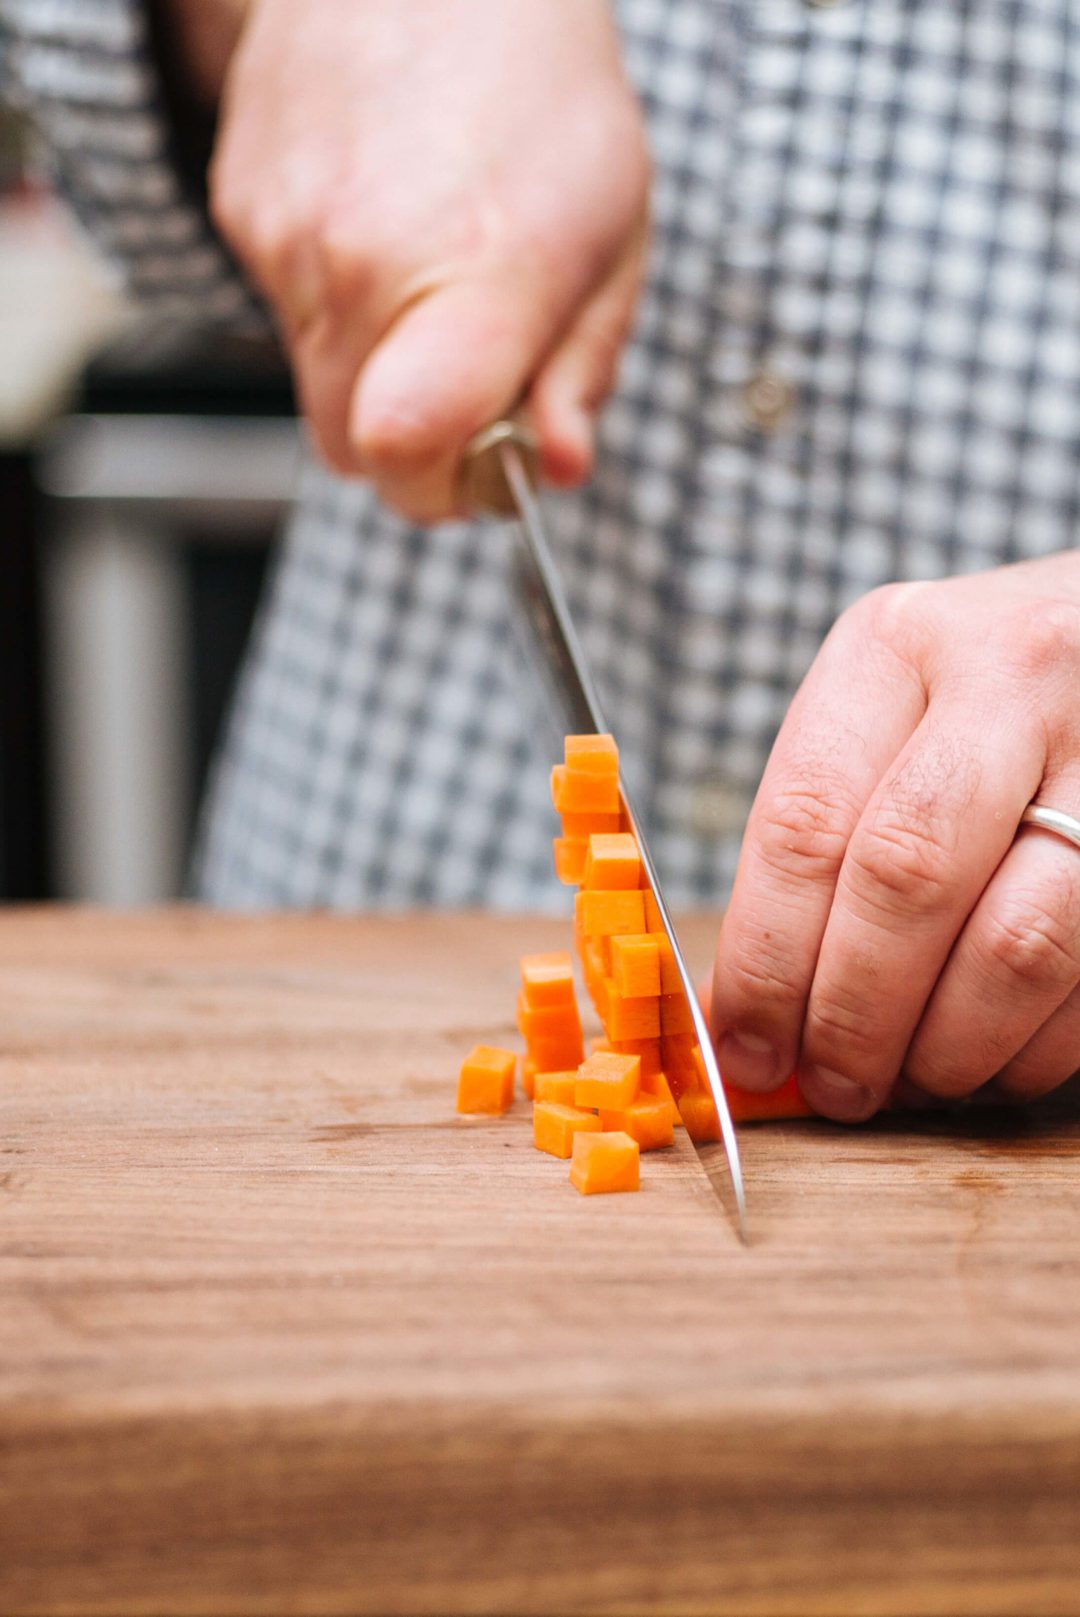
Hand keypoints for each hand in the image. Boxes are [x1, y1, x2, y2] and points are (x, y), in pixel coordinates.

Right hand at [209, 0, 649, 519]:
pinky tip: (381, 231)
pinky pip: (283, 317)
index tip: (486, 467)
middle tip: (469, 381)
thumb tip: (554, 469)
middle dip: (415, 445)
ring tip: (429, 278)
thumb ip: (581, 371)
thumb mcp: (613, 239)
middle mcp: (362, 261)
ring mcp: (287, 235)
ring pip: (316, 388)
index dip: (444, 492)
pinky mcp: (240, 211)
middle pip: (354, 450)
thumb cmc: (542, 96)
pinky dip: (333, 308)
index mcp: (477, 273)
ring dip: (375, 373)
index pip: (407, 457)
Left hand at [710, 554, 1079, 1120]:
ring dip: (952, 1049)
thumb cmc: (979, 696)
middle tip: (837, 1088)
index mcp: (895, 647)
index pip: (805, 825)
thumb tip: (744, 1014)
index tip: (750, 1047)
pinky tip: (994, 1057)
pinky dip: (1033, 1048)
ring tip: (916, 1081)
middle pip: (906, 881)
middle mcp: (1010, 675)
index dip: (767, 961)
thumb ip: (819, 842)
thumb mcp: (885, 713)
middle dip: (856, 1017)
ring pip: (1016, 944)